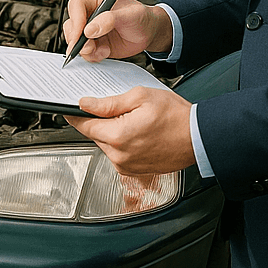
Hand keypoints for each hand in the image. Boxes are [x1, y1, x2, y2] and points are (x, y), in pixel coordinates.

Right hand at [63, 0, 173, 61]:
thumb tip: (90, 29)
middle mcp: (90, 12)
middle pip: (71, 24)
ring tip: (102, 50)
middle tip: (89, 47)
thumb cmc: (142, 18)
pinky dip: (92, 56)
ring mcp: (90, 28)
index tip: (82, 34)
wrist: (149, 33)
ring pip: (74, 40)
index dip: (76, 20)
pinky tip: (105, 52)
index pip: (77, 5)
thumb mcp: (130, 15)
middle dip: (77, 38)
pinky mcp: (93, 42)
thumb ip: (110, 19)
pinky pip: (83, 52)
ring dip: (85, 49)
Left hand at [65, 86, 194, 173]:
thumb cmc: (175, 117)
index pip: (84, 125)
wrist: (198, 138)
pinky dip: (121, 142)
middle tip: (113, 107)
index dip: (75, 115)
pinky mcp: (133, 170)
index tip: (69, 108)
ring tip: (132, 119)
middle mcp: (119, 156)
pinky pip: (117, 153)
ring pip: (105, 144)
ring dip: (110, 131)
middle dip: (98, 120)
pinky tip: (136, 131)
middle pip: (94, 134)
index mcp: (118, 137)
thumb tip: (86, 104)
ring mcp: (126, 166)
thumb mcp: (139, 97)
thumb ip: (108, 102)